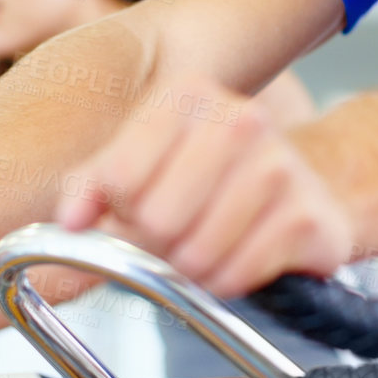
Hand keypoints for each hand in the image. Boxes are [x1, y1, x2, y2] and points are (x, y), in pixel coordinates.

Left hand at [57, 75, 352, 294]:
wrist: (294, 197)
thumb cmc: (205, 186)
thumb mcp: (136, 172)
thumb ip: (88, 189)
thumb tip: (70, 220)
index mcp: (189, 95)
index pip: (119, 178)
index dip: (120, 213)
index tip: (135, 212)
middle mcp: (241, 118)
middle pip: (157, 217)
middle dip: (155, 245)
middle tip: (172, 239)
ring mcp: (281, 165)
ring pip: (197, 251)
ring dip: (191, 269)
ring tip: (204, 250)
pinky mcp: (307, 216)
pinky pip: (238, 272)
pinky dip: (226, 282)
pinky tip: (234, 263)